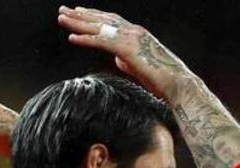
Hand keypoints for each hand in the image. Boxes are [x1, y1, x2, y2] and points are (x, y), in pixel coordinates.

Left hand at [57, 6, 192, 99]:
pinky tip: (72, 38)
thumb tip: (117, 58)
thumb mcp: (140, 67)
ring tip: (61, 18)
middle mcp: (134, 31)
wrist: (178, 84)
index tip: (78, 12)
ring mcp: (131, 38)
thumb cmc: (162, 79)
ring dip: (78, 22)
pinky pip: (102, 42)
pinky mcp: (128, 49)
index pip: (111, 21)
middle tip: (63, 10)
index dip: (93, 16)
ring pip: (99, 27)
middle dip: (81, 15)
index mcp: (137, 34)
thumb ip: (127, 59)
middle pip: (102, 20)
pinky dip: (86, 39)